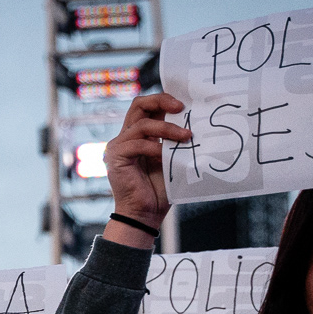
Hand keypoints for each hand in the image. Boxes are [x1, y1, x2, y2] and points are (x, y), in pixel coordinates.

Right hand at [103, 93, 189, 240]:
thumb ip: (175, 140)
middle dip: (161, 100)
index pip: (148, 106)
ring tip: (186, 136)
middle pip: (139, 104)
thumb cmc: (160, 190)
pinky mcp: (115, 156)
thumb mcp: (172, 158)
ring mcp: (118, 145)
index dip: (164, 99)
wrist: (145, 214)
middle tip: (181, 107)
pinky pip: (137, 143)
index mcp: (139, 135)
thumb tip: (197, 121)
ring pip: (142, 123)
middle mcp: (126, 137)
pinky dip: (155, 148)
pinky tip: (166, 156)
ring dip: (167, 128)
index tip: (186, 103)